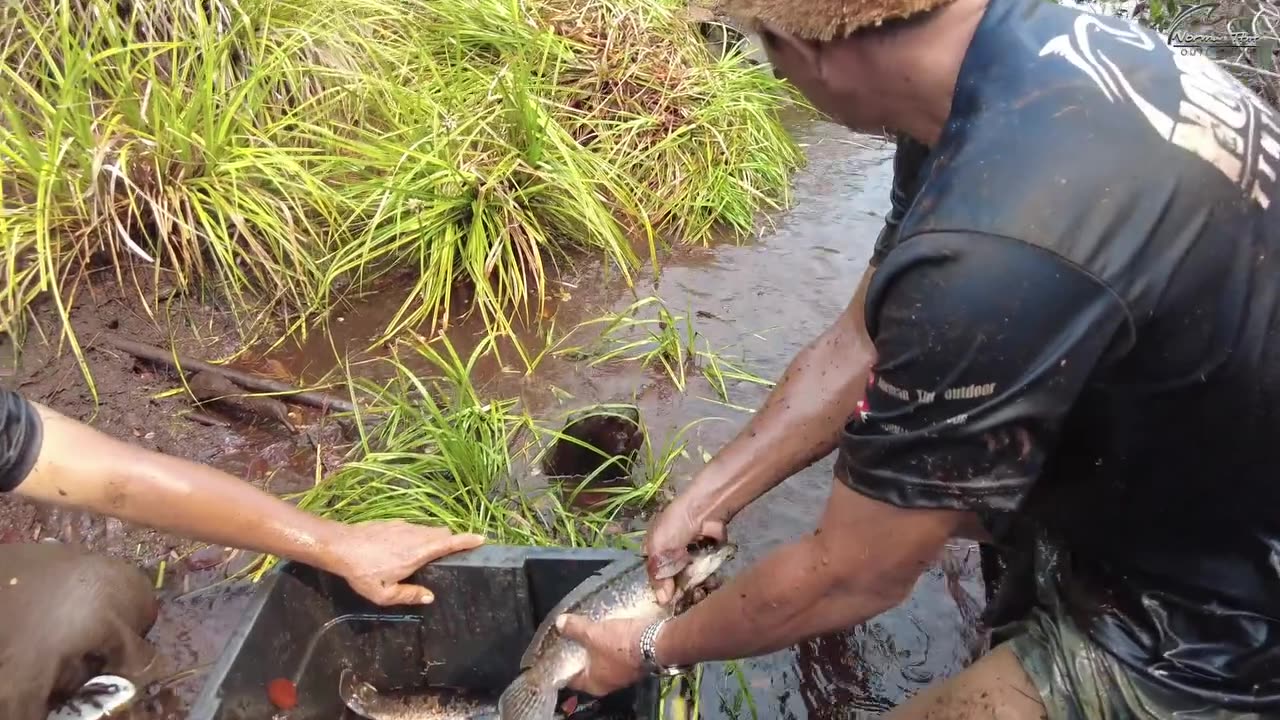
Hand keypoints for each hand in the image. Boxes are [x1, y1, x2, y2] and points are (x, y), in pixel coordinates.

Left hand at [324, 520, 484, 605]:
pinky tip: (407, 548)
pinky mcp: (394, 522)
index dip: (467, 540)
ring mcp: (405, 526)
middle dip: (452, 540)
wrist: (340, 546)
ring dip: (436, 538)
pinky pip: (416, 527)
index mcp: (418, 553)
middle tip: (454, 553)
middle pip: (443, 533)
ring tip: (431, 553)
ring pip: (429, 529)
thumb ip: (409, 595)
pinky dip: (421, 535)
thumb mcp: (384, 594)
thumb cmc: (363, 573)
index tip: (481, 539)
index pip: (449, 542)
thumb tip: (430, 597)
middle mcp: (416, 535)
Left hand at [555, 614, 648, 696]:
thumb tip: (559, 623)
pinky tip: (607, 631)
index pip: (570, 676)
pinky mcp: (633, 664)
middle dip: (579, 652)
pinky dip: (610, 646)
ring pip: (602, 661)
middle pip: (586, 668)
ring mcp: (621, 675)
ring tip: (588, 630)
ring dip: (596, 648)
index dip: (561, 662)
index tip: (557, 648)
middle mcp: (606, 684)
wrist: (657, 641)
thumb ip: (574, 628)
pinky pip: (615, 655)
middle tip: (571, 636)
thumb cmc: (620, 644)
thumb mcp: (593, 633)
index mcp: (593, 683)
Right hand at [644, 494, 726, 603]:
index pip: (657, 578)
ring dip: (696, 590)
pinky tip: (709, 586)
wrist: (703, 511)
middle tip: (686, 600)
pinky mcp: (708, 560)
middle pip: (675, 583)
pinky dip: (708, 583)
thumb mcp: (658, 549)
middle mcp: (673, 558)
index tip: (668, 603)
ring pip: (692, 583)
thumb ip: (658, 576)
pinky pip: (707, 577)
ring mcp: (691, 560)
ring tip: (698, 593)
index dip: (661, 591)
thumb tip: (663, 601)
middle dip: (681, 593)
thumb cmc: (674, 527)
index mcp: (656, 554)